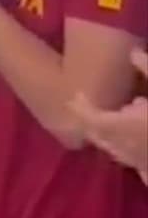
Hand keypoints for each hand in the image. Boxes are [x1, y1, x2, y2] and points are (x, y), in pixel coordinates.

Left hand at [69, 49, 147, 183]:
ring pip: (116, 151)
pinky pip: (135, 164)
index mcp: (128, 127)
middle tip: (87, 106)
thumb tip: (133, 52)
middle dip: (91, 122)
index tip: (76, 97)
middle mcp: (129, 148)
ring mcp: (143, 164)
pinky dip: (128, 150)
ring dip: (108, 135)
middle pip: (100, 137)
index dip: (81, 108)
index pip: (92, 119)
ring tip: (115, 119)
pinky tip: (136, 141)